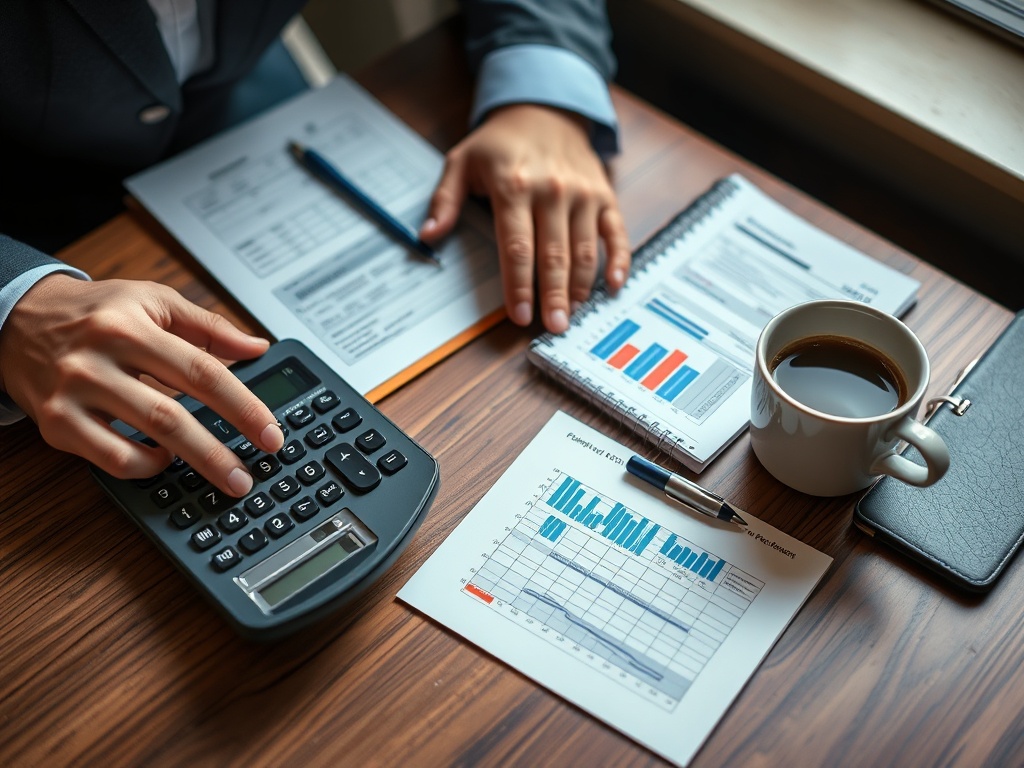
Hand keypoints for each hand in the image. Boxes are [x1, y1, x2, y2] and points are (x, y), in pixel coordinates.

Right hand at [0, 275, 284, 496]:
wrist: (18, 317)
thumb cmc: (97, 312)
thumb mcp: (154, 301)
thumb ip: (209, 326)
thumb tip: (257, 347)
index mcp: (131, 326)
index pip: (202, 371)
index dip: (243, 406)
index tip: (271, 433)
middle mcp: (99, 360)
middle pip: (172, 415)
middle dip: (218, 452)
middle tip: (250, 475)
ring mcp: (73, 395)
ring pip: (141, 440)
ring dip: (189, 464)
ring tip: (223, 474)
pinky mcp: (55, 423)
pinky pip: (109, 459)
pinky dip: (144, 466)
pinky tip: (165, 459)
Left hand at [420, 104, 629, 333]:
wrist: (544, 107)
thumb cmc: (499, 143)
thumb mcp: (461, 162)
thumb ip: (444, 201)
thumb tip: (428, 236)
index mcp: (513, 186)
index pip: (516, 247)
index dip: (519, 286)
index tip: (520, 315)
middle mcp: (552, 191)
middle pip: (554, 255)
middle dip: (553, 295)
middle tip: (553, 327)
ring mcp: (583, 194)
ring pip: (585, 250)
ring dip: (580, 287)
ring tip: (572, 314)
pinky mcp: (604, 195)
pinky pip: (617, 233)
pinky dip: (619, 261)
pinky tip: (613, 286)